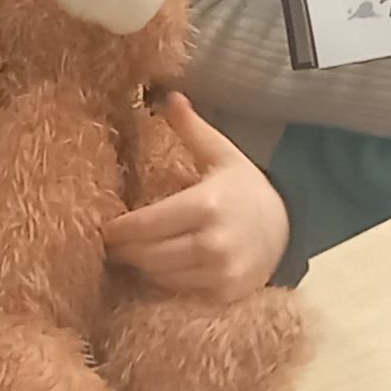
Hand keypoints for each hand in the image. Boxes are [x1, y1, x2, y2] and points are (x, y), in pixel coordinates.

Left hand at [104, 94, 289, 300]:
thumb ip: (192, 128)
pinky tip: (159, 268)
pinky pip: (179, 291)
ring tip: (133, 254)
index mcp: (206, 205)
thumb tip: (169, 95)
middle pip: (146, 254)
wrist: (287, 227)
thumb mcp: (221, 154)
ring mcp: (220, 273)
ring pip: (159, 276)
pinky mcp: (225, 294)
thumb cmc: (245, 188)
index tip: (103, 228)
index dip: (118, 230)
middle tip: (111, 244)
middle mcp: (212, 243)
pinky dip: (165, 281)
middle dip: (124, 250)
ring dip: (142, 266)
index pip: (145, 224)